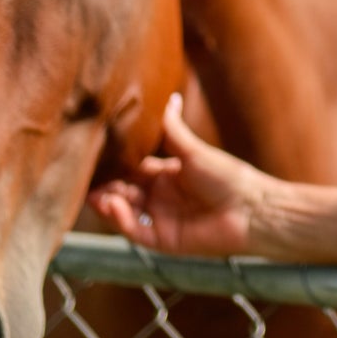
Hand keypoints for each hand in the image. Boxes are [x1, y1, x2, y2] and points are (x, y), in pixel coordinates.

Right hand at [89, 95, 269, 258]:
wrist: (251, 209)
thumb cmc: (228, 176)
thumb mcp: (193, 151)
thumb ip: (173, 129)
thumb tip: (169, 98)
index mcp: (166, 175)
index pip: (131, 170)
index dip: (113, 165)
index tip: (93, 156)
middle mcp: (160, 198)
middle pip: (122, 191)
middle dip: (104, 185)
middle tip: (85, 177)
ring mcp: (160, 220)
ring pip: (124, 212)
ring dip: (107, 202)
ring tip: (95, 193)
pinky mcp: (163, 240)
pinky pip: (135, 232)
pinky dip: (121, 220)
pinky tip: (113, 205)